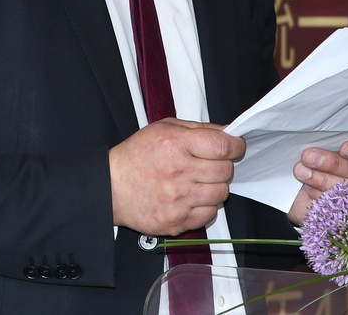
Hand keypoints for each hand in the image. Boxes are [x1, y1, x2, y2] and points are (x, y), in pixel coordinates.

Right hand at [109, 118, 245, 235]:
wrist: (111, 187)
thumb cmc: (135, 156)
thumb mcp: (163, 128)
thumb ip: (198, 128)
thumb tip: (228, 132)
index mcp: (176, 144)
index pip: (223, 146)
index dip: (236, 145)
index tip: (236, 146)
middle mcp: (179, 172)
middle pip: (225, 170)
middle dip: (224, 165)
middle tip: (212, 163)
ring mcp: (179, 199)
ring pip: (221, 193)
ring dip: (215, 186)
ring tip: (199, 181)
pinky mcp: (177, 220)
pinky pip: (209, 214)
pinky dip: (205, 206)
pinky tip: (191, 197)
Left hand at [286, 135, 347, 224]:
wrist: (292, 188)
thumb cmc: (304, 159)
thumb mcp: (311, 144)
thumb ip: (318, 140)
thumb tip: (312, 139)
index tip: (344, 149)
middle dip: (333, 163)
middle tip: (308, 157)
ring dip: (322, 179)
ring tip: (301, 172)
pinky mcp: (342, 210)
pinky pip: (337, 206)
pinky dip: (320, 197)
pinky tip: (307, 190)